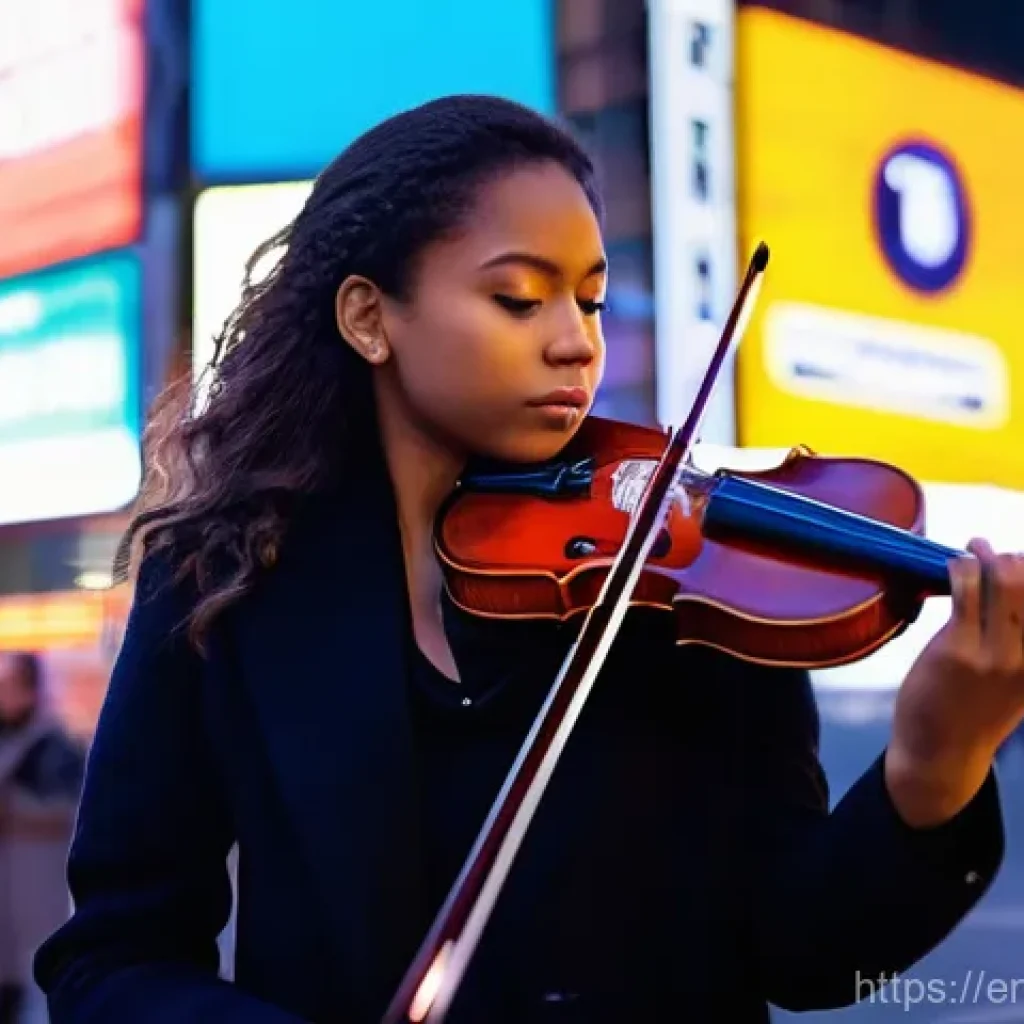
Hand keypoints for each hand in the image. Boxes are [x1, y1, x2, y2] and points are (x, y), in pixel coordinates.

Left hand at [886, 538, 1023, 826]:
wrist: (942, 753)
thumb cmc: (975, 713)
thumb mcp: (1016, 683)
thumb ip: (1021, 644)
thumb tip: (1013, 593)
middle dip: (1018, 559)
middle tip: (998, 551)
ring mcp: (996, 653)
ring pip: (1004, 583)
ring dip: (989, 555)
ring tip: (977, 546)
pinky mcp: (958, 650)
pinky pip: (965, 593)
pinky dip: (962, 569)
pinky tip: (956, 564)